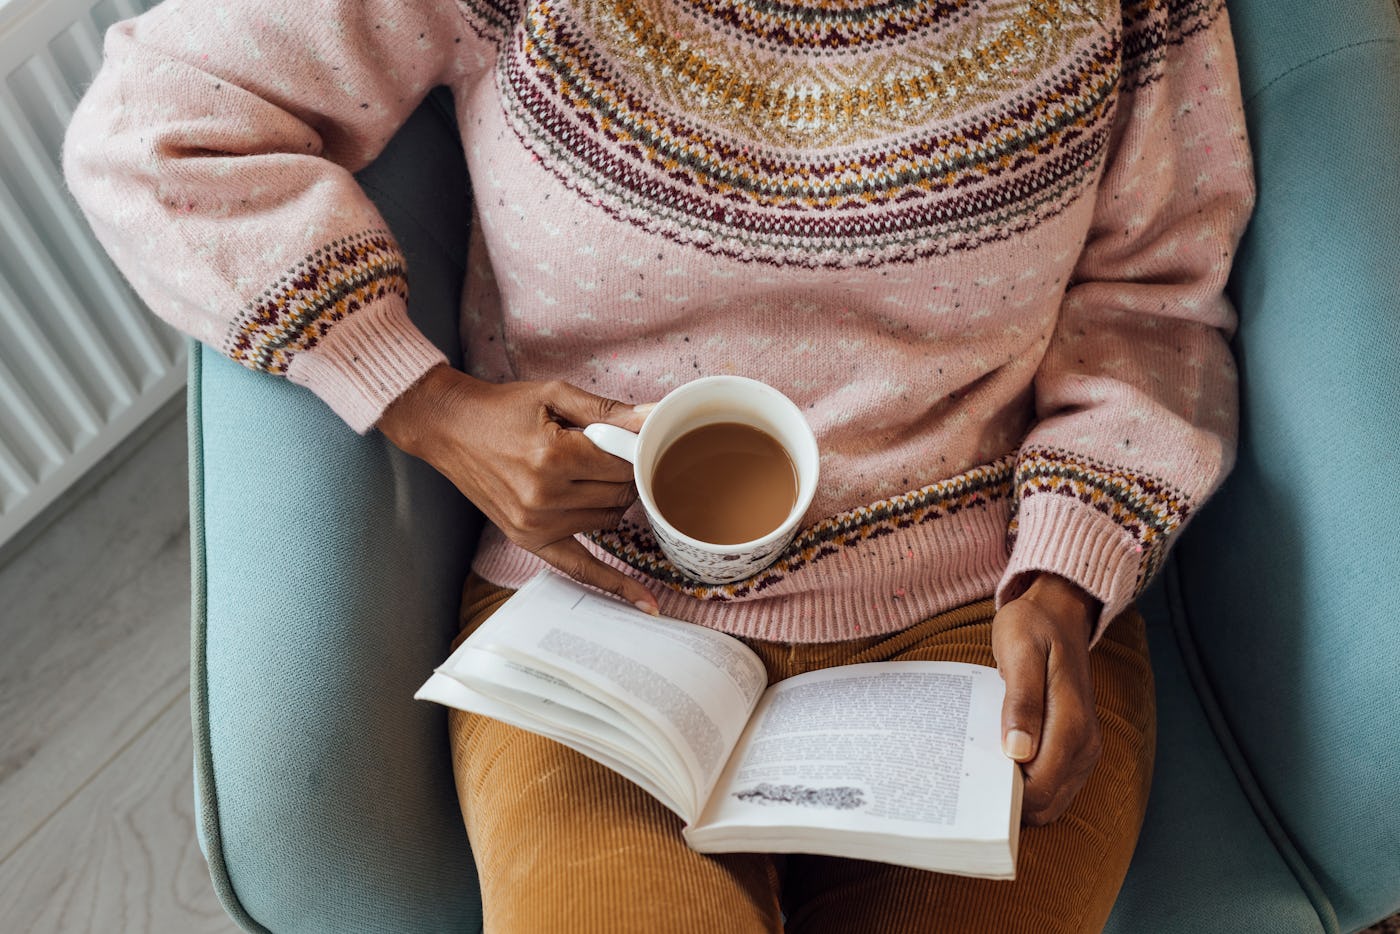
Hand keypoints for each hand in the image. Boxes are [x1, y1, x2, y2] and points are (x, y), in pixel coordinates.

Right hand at [377, 364, 659, 612]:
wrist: (449, 428)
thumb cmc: (502, 408)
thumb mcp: (555, 395)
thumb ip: (607, 410)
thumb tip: (654, 416)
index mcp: (554, 458)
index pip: (625, 465)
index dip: (636, 450)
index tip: (636, 439)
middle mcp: (545, 498)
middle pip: (621, 494)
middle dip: (627, 473)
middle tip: (614, 453)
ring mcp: (536, 525)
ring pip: (610, 521)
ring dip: (613, 501)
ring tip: (591, 474)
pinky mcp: (528, 540)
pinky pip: (581, 567)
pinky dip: (614, 583)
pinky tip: (645, 602)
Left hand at [993, 572, 1101, 825]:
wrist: (1059, 613)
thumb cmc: (1033, 628)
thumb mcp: (1020, 652)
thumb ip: (1021, 701)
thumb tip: (1018, 752)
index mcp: (1072, 723)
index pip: (1040, 787)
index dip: (1007, 798)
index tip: (972, 788)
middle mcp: (1085, 744)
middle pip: (1045, 802)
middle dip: (1008, 803)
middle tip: (969, 784)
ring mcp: (1083, 749)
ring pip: (1050, 800)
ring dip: (1016, 797)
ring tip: (981, 775)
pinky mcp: (1076, 748)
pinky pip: (1052, 785)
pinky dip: (1026, 785)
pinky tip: (998, 766)